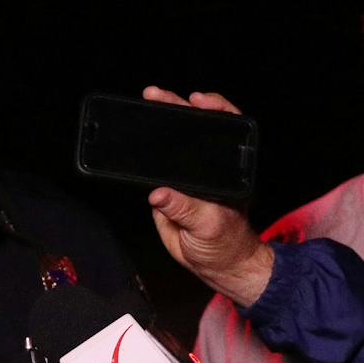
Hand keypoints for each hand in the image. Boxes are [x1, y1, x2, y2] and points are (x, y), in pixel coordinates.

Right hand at [141, 87, 271, 305]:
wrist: (218, 266)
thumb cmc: (225, 245)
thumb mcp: (208, 226)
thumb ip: (184, 210)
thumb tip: (159, 194)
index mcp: (227, 170)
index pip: (224, 128)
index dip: (212, 108)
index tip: (196, 100)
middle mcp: (209, 168)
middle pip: (194, 129)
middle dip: (175, 107)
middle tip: (156, 96)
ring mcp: (188, 178)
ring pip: (174, 145)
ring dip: (159, 124)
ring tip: (146, 103)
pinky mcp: (170, 190)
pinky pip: (156, 169)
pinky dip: (145, 156)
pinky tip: (136, 142)